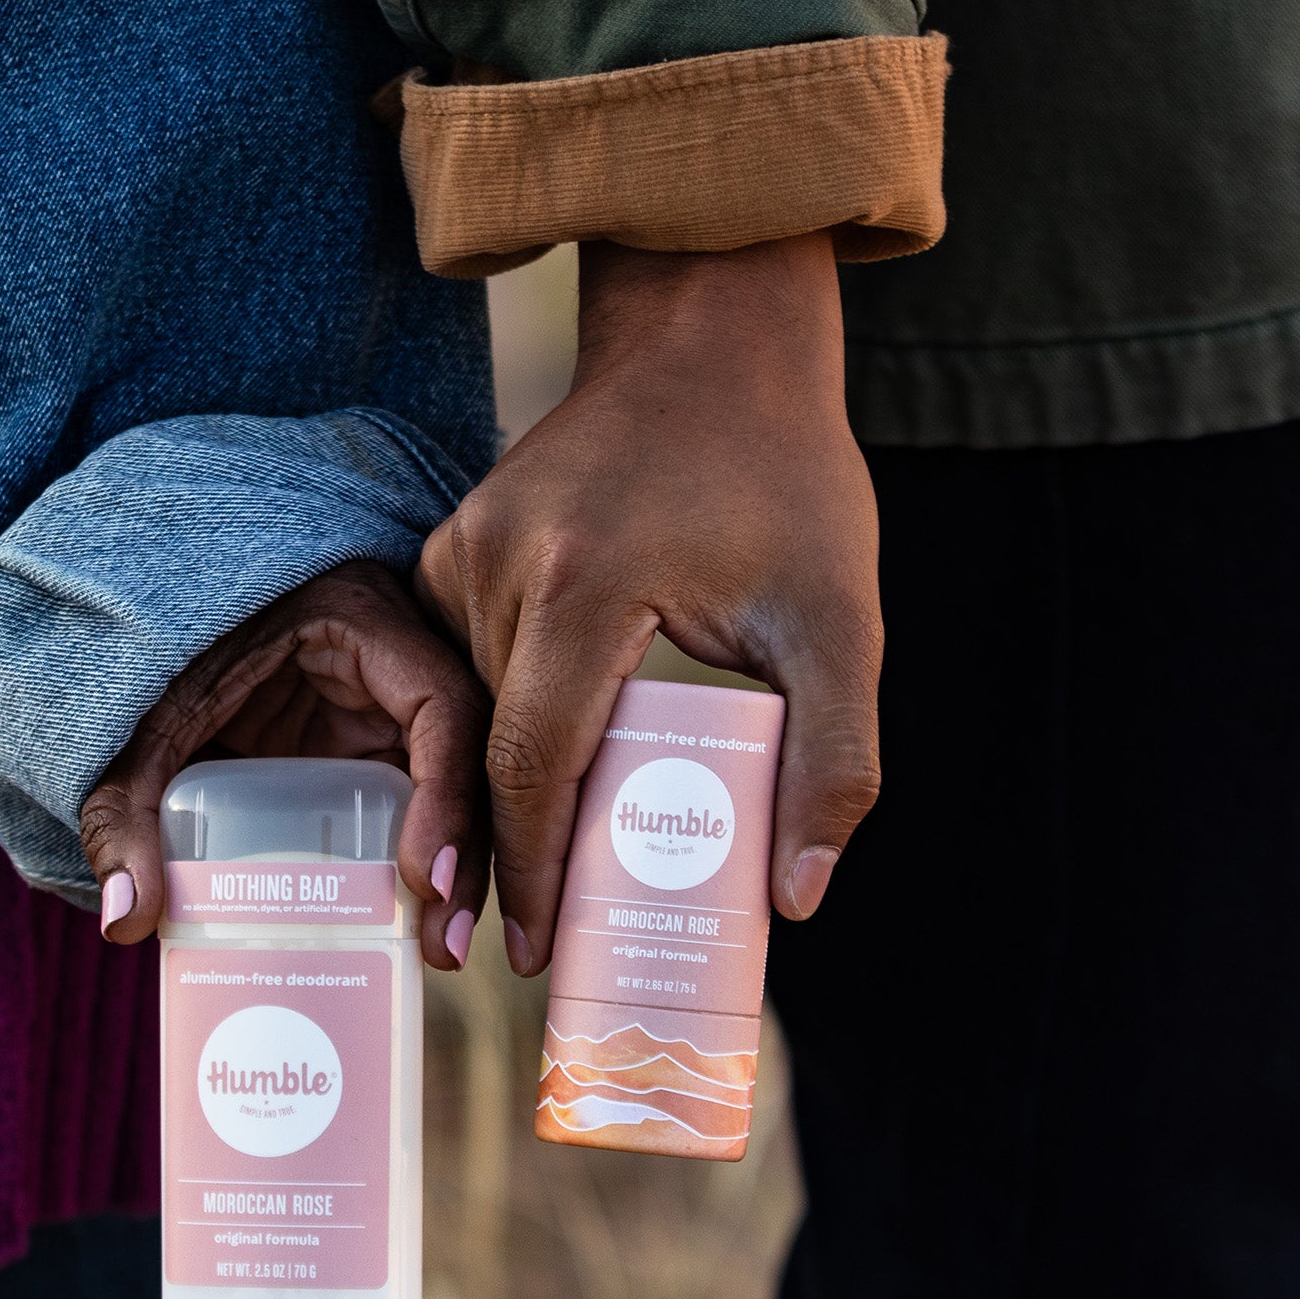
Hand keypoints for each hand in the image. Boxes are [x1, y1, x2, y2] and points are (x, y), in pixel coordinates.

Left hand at [79, 564, 495, 968]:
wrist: (155, 602)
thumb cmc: (162, 645)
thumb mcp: (143, 719)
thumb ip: (125, 804)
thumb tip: (128, 920)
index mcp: (360, 622)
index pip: (442, 704)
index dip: (448, 792)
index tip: (423, 878)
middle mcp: (397, 662)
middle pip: (471, 758)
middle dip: (466, 855)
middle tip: (440, 946)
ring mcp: (391, 706)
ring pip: (455, 787)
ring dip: (456, 866)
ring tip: (432, 952)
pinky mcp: (374, 742)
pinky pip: (413, 800)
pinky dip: (416, 856)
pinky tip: (404, 922)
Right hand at [417, 232, 882, 973]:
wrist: (713, 343)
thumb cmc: (787, 480)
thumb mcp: (842, 622)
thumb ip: (835, 760)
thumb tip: (795, 898)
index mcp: (586, 585)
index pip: (532, 767)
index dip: (532, 875)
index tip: (536, 955)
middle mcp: (503, 562)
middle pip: (492, 752)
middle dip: (511, 858)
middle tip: (537, 948)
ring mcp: (468, 544)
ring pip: (475, 713)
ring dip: (508, 792)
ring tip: (544, 880)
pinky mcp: (457, 538)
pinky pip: (466, 661)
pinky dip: (500, 721)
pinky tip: (536, 772)